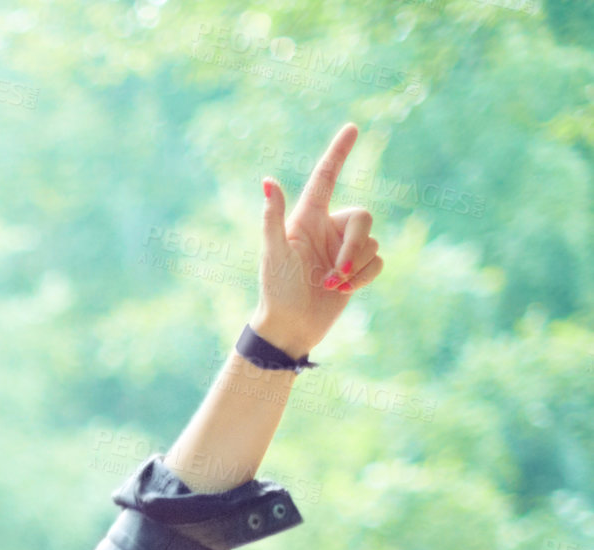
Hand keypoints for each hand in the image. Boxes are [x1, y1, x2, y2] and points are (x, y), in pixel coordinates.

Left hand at [250, 123, 383, 358]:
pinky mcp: (357, 269)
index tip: (352, 127)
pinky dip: (364, 278)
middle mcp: (327, 228)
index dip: (339, 152)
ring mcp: (343, 248)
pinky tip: (342, 291)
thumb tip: (267, 181)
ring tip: (330, 286)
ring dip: (355, 268)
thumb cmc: (277, 289)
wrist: (291, 326)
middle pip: (363, 217)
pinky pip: (378, 261)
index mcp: (307, 217)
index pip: (326, 177)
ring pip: (372, 243)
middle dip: (353, 247)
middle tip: (332, 275)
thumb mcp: (274, 252)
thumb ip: (273, 217)